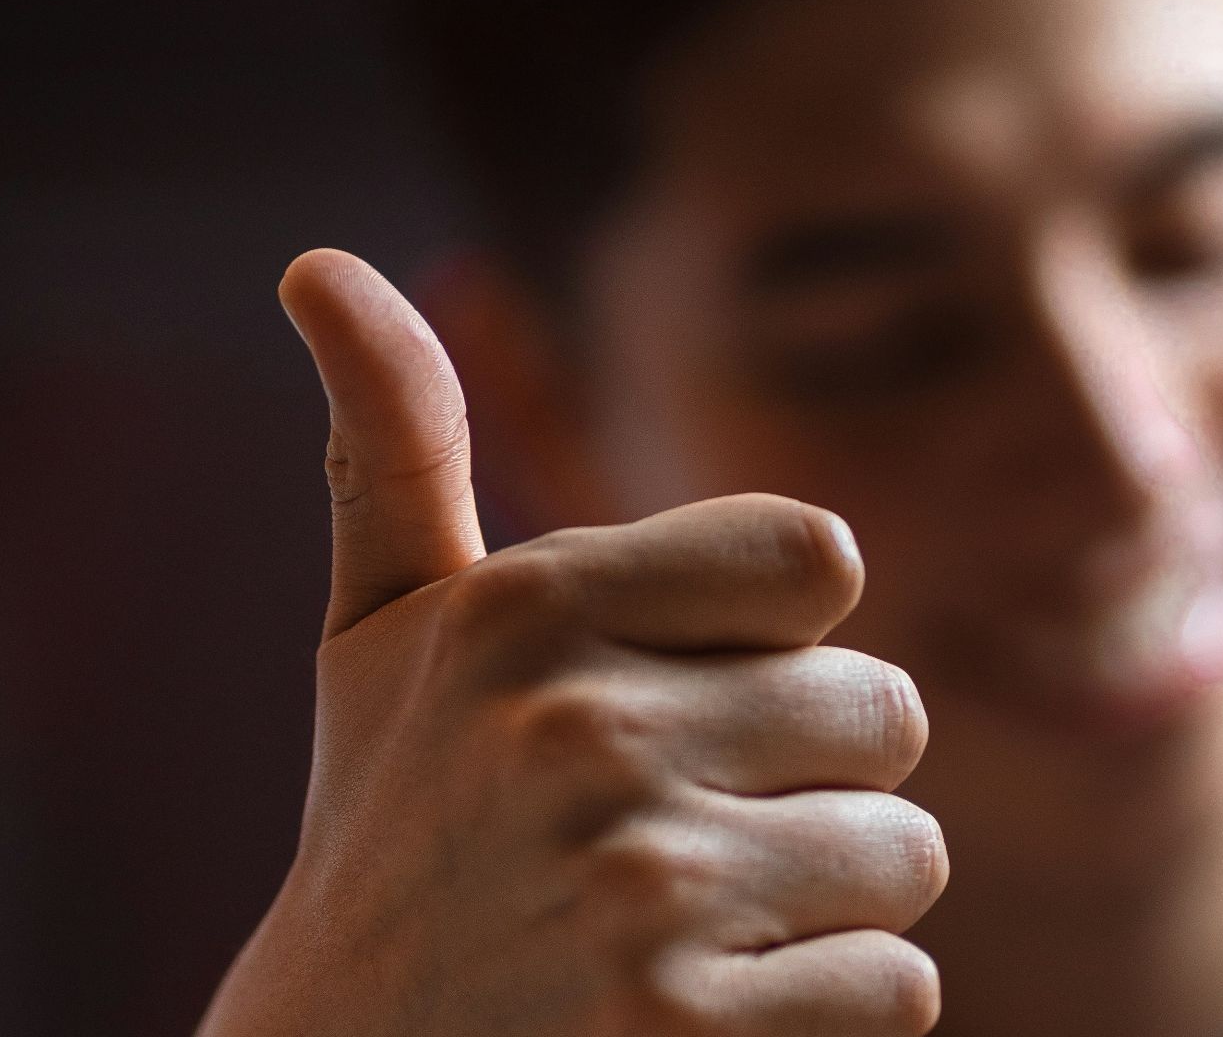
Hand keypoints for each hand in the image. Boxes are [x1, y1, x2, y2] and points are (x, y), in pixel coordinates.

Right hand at [197, 250, 945, 1036]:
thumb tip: (317, 261)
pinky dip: (832, 1007)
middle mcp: (582, 731)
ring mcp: (637, 892)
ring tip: (696, 921)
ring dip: (828, 896)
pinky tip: (712, 1010)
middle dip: (811, 775)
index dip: (776, 639)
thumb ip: (393, 443)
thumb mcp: (377, 631)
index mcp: (528, 604)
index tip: (689, 689)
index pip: (822, 562)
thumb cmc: (393, 821)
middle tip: (684, 827)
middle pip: (886, 711)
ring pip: (905, 853)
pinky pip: (900, 989)